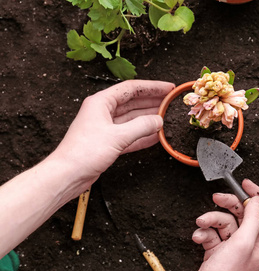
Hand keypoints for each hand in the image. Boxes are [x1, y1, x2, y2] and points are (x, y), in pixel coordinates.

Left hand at [50, 80, 174, 190]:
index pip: (131, 88)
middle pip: (133, 102)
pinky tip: (156, 136)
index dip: (151, 87)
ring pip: (132, 118)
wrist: (68, 174)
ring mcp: (105, 127)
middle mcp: (103, 112)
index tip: (167, 88)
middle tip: (170, 101)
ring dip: (149, 118)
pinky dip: (143, 135)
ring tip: (166, 117)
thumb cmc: (83, 152)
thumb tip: (158, 121)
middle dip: (152, 101)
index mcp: (101, 103)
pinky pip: (130, 134)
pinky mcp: (108, 142)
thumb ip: (141, 127)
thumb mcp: (117, 136)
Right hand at [185, 179, 258, 270]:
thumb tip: (257, 200)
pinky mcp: (220, 249)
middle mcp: (252, 243)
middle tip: (217, 197)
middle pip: (243, 213)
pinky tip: (199, 237)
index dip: (257, 196)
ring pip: (225, 221)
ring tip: (202, 223)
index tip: (246, 185)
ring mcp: (235, 246)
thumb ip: (252, 218)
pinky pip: (214, 232)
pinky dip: (205, 232)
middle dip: (228, 204)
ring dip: (212, 219)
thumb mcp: (242, 243)